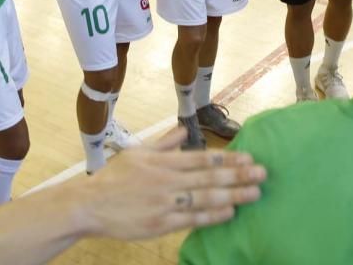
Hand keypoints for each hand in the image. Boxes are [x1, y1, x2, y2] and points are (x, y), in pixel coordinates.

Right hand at [71, 127, 265, 238]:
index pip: (202, 158)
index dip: (228, 159)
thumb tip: (184, 130)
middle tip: (263, 173)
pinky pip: (192, 219)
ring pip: (205, 198)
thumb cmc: (114, 178)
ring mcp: (165, 203)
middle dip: (239, 175)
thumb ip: (165, 143)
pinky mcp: (160, 223)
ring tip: (255, 192)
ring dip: (233, 195)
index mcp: (163, 162)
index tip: (249, 157)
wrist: (89, 205)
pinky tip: (230, 213)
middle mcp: (167, 180)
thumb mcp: (139, 152)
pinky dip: (213, 216)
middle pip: (209, 178)